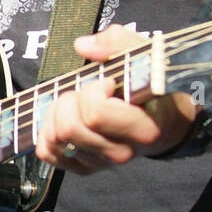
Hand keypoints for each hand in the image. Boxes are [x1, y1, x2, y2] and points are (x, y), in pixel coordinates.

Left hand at [34, 24, 197, 173]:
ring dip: (57, 114)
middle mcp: (121, 152)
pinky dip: (47, 133)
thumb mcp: (145, 56)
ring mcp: (101, 163)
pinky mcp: (84, 168)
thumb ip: (117, 43)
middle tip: (86, 91)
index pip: (95, 114)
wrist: (164, 122)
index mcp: (141, 128)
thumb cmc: (152, 86)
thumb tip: (83, 46)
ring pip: (54, 139)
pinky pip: (47, 152)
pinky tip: (63, 118)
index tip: (107, 83)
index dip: (93, 91)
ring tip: (75, 103)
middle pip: (68, 128)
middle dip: (69, 101)